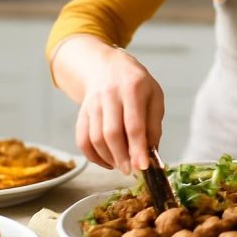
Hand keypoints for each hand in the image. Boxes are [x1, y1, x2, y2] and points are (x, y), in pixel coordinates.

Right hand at [66, 41, 163, 173]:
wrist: (106, 66)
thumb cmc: (136, 84)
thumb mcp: (154, 96)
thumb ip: (154, 124)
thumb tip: (151, 153)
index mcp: (132, 89)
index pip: (134, 124)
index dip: (138, 148)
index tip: (143, 166)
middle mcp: (109, 95)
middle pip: (111, 133)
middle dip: (121, 157)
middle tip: (130, 170)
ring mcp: (92, 104)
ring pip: (94, 138)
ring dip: (108, 158)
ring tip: (121, 165)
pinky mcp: (81, 113)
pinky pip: (82, 139)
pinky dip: (92, 156)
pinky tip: (106, 161)